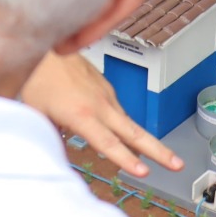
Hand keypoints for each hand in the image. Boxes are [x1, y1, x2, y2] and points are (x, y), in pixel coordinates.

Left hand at [20, 52, 182, 176]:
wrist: (47, 44)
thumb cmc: (39, 77)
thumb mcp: (37, 114)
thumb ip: (50, 138)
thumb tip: (53, 156)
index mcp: (81, 114)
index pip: (108, 142)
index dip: (126, 159)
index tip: (144, 172)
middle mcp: (99, 104)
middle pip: (134, 132)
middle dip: (158, 151)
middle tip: (178, 165)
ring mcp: (106, 94)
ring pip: (129, 122)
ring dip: (145, 141)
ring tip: (164, 158)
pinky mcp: (106, 87)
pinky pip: (118, 112)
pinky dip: (125, 126)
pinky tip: (126, 136)